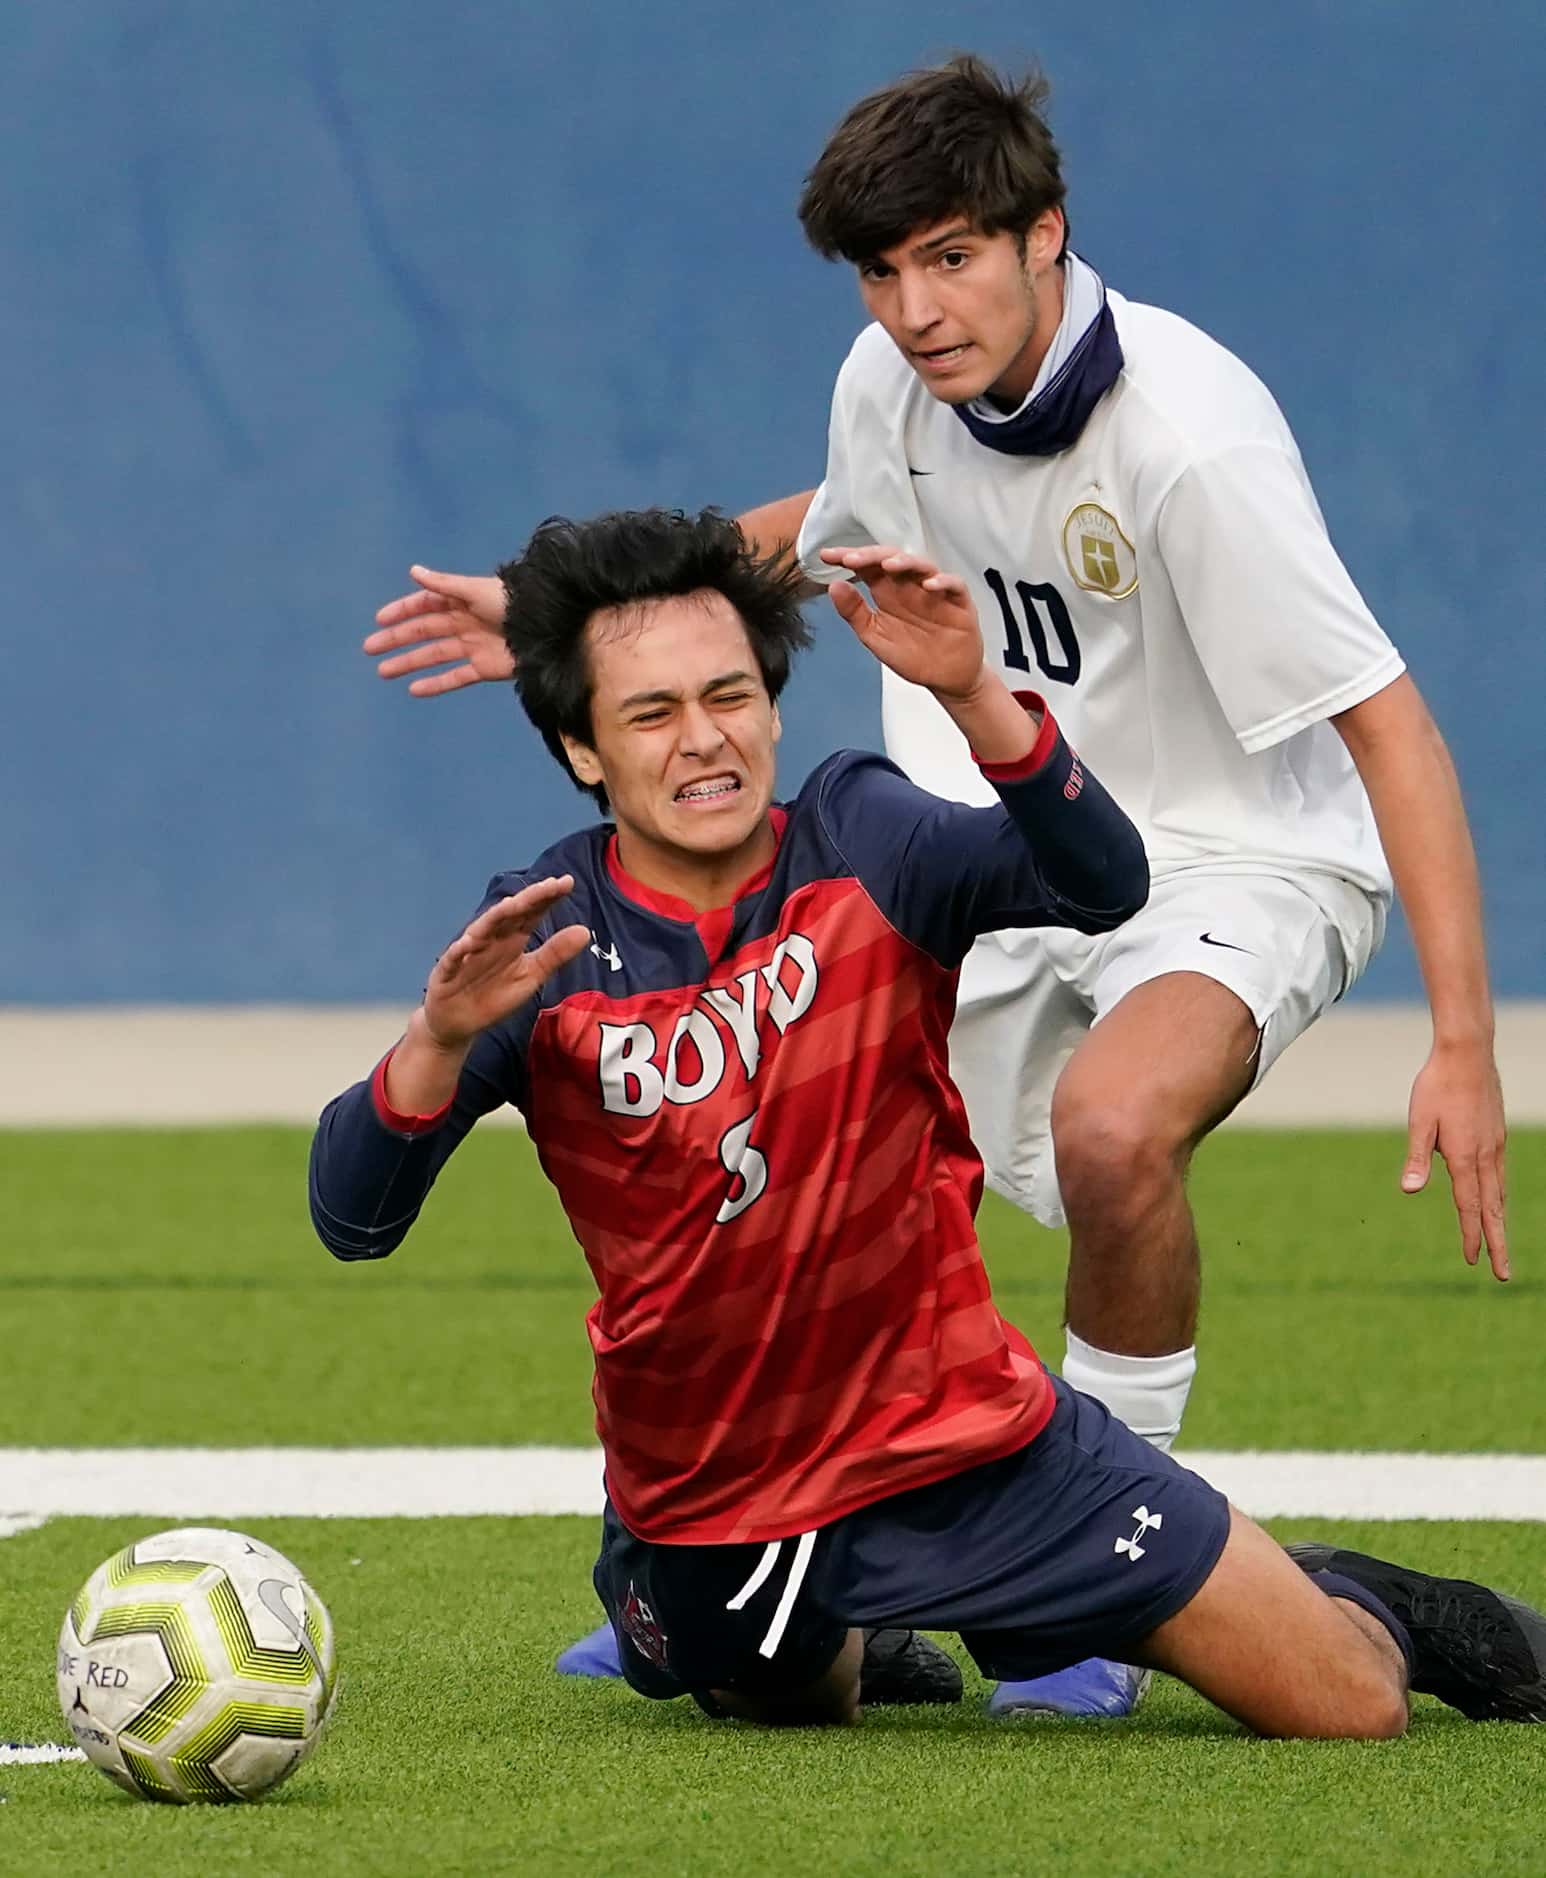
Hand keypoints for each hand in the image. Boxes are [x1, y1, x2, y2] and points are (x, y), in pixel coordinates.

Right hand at [364, 567, 513, 696]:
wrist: (546, 628)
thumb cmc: (513, 602)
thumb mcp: (475, 590)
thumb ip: (444, 585)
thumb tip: (414, 571)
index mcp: (462, 600)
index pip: (425, 604)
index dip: (403, 611)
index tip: (380, 620)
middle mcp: (465, 622)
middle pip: (424, 631)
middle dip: (397, 639)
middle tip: (370, 648)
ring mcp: (474, 646)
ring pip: (434, 655)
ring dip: (409, 662)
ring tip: (384, 671)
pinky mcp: (485, 668)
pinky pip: (455, 677)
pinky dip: (436, 684)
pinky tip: (414, 689)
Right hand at [422, 878, 589, 1048]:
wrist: (458, 1022)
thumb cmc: (494, 995)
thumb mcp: (531, 976)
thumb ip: (554, 954)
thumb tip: (585, 931)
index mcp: (512, 939)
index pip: (532, 913)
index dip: (547, 898)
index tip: (567, 882)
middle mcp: (491, 939)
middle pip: (510, 915)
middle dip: (528, 899)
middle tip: (549, 885)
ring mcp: (468, 953)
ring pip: (481, 931)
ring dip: (494, 918)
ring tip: (512, 905)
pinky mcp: (447, 972)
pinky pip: (453, 960)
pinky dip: (459, 951)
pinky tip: (468, 943)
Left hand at [820, 546, 984, 700]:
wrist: (945, 678)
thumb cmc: (913, 655)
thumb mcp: (875, 637)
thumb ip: (855, 613)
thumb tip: (834, 587)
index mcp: (888, 593)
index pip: (867, 568)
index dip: (848, 558)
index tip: (827, 556)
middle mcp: (910, 587)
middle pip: (891, 560)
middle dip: (871, 556)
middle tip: (851, 559)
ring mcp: (935, 592)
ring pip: (922, 566)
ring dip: (905, 563)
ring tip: (888, 566)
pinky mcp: (959, 603)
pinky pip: (954, 585)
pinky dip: (943, 582)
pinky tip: (929, 586)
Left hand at [1402, 1038, 1508, 1279]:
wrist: (1467, 1054)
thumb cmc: (1436, 1086)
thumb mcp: (1419, 1121)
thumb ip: (1416, 1157)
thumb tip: (1409, 1189)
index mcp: (1465, 1157)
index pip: (1469, 1208)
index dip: (1471, 1237)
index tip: (1472, 1261)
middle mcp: (1486, 1157)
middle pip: (1493, 1210)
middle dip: (1496, 1243)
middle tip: (1502, 1275)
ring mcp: (1495, 1146)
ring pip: (1499, 1194)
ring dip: (1499, 1222)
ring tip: (1500, 1245)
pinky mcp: (1497, 1136)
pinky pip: (1500, 1176)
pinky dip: (1499, 1197)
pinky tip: (1495, 1201)